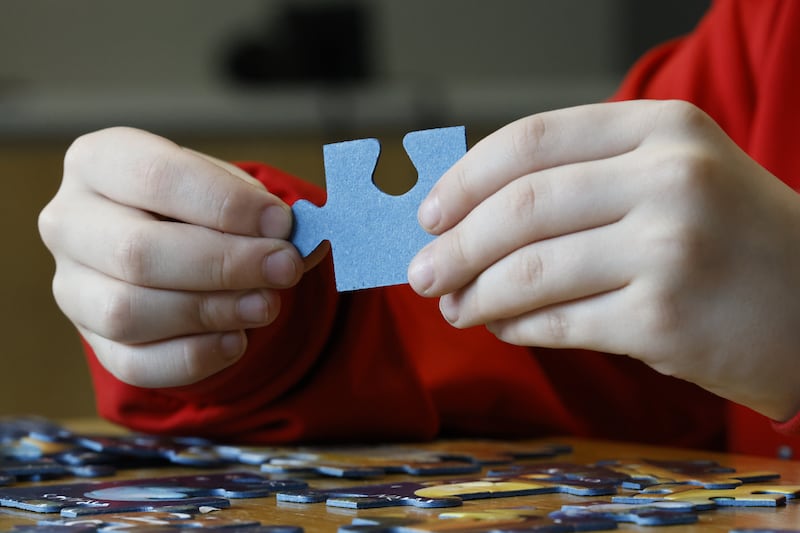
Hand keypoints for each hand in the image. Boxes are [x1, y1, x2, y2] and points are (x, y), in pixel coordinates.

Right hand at [39, 127, 309, 387]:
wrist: (177, 247)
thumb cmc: (203, 210)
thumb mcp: (229, 191)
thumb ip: (261, 211)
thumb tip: (299, 240)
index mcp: (100, 161)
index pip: (155, 177)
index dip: (224, 204)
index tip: (280, 224)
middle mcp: (70, 221)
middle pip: (137, 252)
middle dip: (225, 265)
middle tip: (284, 268)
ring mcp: (72, 287)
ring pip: (128, 313)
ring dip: (212, 312)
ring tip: (266, 304)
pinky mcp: (93, 341)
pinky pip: (134, 365)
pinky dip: (195, 358)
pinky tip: (236, 340)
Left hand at [408, 100, 799, 421]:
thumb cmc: (731, 239)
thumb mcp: (672, 177)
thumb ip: (581, 182)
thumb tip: (469, 215)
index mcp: (663, 128)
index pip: (532, 141)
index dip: (465, 179)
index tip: (429, 213)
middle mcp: (669, 178)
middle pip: (519, 208)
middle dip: (454, 246)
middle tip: (421, 273)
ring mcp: (670, 249)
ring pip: (529, 270)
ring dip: (475, 293)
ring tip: (453, 306)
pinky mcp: (665, 319)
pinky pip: (558, 322)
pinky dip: (516, 327)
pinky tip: (503, 326)